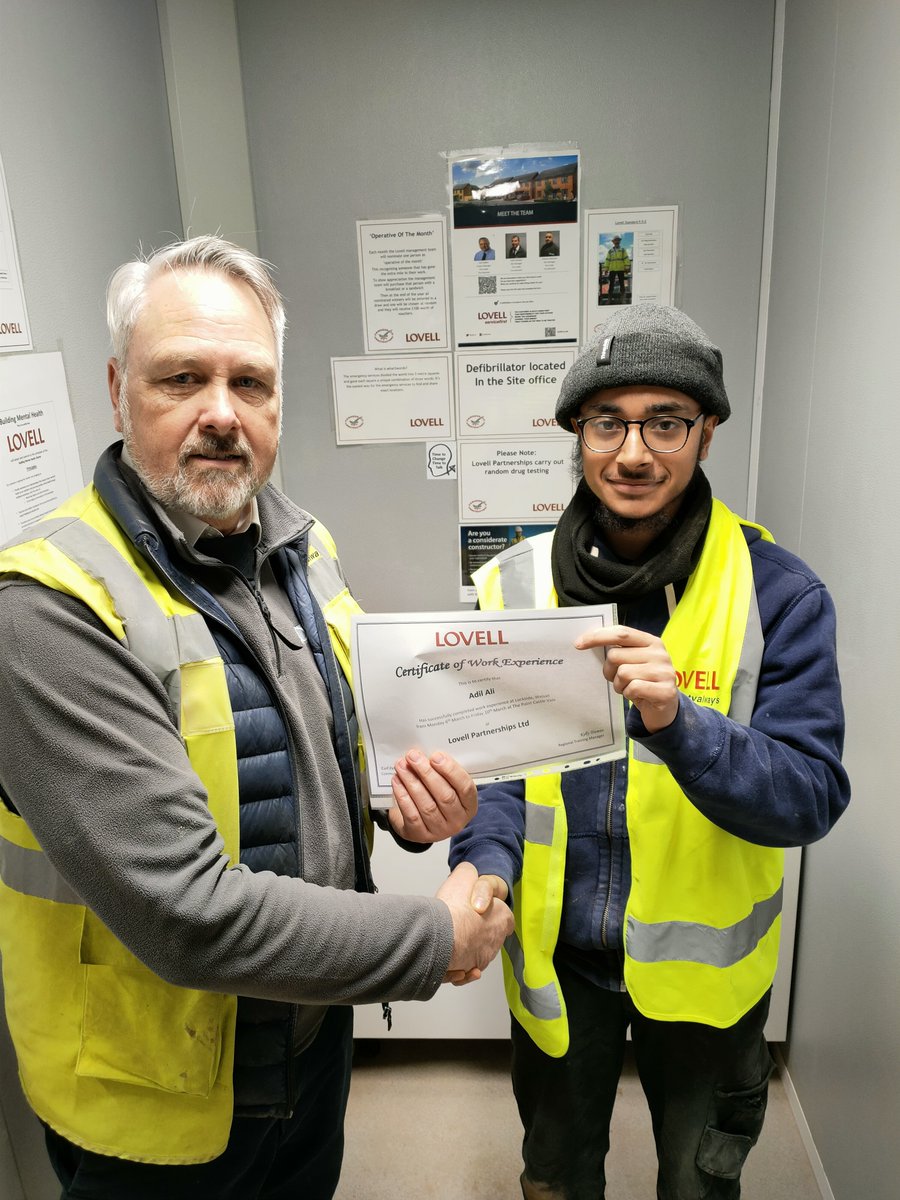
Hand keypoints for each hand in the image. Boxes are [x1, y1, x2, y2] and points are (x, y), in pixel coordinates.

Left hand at [388, 750, 477, 842]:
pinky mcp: (420, 835)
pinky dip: (403, 796)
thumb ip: (441, 771)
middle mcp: (457, 820)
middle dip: (426, 773)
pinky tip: (397, 782)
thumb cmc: (436, 796)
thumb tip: (425, 754)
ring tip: (401, 766)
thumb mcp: (446, 784)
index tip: (435, 756)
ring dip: (412, 782)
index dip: (450, 771)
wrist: (420, 820)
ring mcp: (440, 830)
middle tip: (413, 757)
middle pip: (444, 796)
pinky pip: (411, 814)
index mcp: (469, 804)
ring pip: (426, 805)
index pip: (465, 787)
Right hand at [436, 863, 512, 985]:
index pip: (506, 917)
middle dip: (477, 933)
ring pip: (476, 955)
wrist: (441, 936)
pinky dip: (459, 969)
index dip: (494, 913)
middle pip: (490, 936)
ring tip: (451, 942)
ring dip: (466, 951)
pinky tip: (451, 960)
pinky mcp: (468, 971)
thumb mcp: (464, 875)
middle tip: (460, 925)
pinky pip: (465, 972)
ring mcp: (483, 957)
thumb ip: (469, 873)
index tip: (480, 911)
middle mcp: (496, 939)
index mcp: (502, 917)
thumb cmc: (454, 909)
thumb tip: (468, 873)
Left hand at [576, 624, 678, 733]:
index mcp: (651, 642)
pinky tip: (636, 696)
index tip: (578, 644)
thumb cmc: (642, 682)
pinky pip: (632, 688)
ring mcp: (664, 672)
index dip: (598, 636)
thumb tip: (587, 642)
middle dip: (609, 670)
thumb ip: (619, 651)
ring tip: (629, 688)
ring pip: (623, 673)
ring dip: (619, 685)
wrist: (664, 708)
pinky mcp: (665, 691)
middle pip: (616, 655)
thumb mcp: (633, 662)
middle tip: (618, 679)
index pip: (621, 633)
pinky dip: (628, 694)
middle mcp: (660, 654)